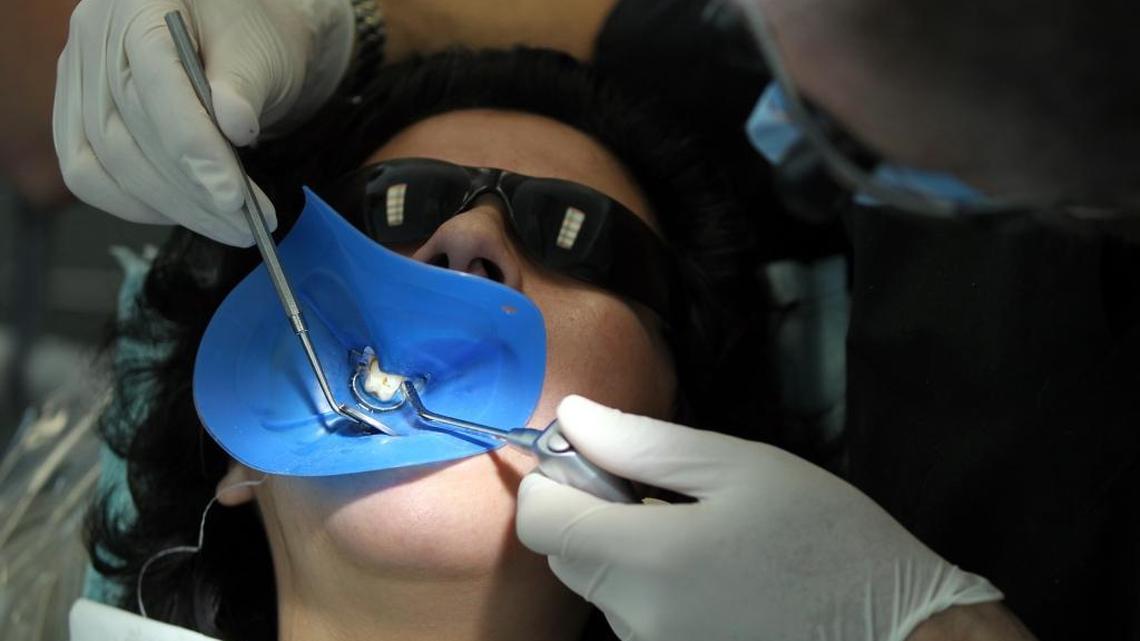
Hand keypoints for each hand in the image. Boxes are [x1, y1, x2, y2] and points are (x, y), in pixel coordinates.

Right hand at [53, 0, 354, 245]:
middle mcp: (95, 37)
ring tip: (231, 226)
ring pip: (108, 163)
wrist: (238, 41)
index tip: (232, 194)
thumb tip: (233, 125)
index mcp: (138, 4)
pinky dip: (138, 205)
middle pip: (126, 133)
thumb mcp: (262, 50)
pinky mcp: (79, 115)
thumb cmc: (251, 36)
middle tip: (247, 224)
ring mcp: (80, 77)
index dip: (192, 146)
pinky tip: (186, 213)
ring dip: (173, 207)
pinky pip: (90, 175)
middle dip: (192, 192)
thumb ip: (245, 85)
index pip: (154, 83)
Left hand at [516, 395, 1002, 640]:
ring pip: (602, 588)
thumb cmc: (827, 538)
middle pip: (567, 556)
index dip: (555, 480)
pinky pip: (637, 618)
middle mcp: (637, 621)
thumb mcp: (741, 467)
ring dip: (628, 553)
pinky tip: (714, 574)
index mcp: (648, 562)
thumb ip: (644, 443)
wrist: (898, 630)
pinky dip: (653, 588)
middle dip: (594, 514)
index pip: (542, 522)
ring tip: (705, 536)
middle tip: (663, 491)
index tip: (594, 458)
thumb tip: (572, 416)